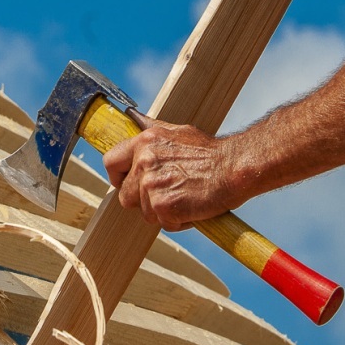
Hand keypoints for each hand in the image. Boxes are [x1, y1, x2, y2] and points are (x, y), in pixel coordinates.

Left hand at [103, 121, 236, 230]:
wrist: (233, 168)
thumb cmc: (210, 152)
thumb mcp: (178, 132)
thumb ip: (153, 131)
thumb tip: (135, 120)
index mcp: (145, 142)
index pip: (111, 162)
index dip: (117, 177)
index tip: (126, 183)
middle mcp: (144, 162)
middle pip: (125, 195)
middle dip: (142, 200)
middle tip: (164, 196)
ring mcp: (152, 185)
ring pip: (144, 212)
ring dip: (162, 211)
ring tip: (184, 198)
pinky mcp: (163, 206)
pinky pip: (163, 223)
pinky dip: (177, 221)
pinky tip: (192, 207)